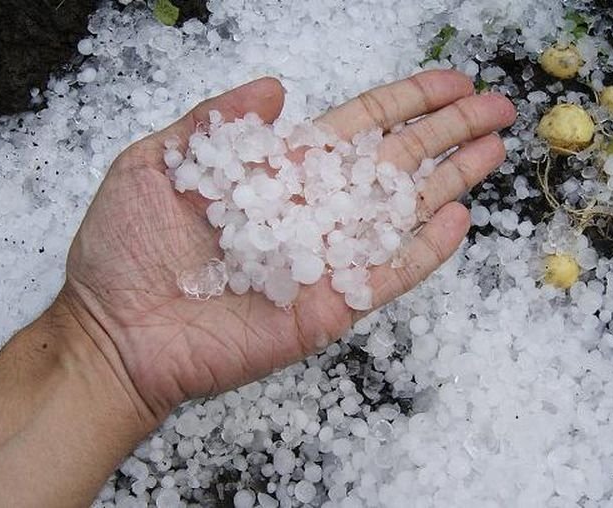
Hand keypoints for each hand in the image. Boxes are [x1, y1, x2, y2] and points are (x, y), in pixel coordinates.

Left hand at [62, 70, 515, 422]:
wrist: (113, 333)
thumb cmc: (125, 250)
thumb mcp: (156, 163)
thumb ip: (216, 122)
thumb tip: (276, 84)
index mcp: (280, 172)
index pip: (360, 127)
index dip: (407, 102)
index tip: (451, 82)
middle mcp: (312, 210)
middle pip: (396, 162)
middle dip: (448, 132)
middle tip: (499, 107)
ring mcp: (325, 259)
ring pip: (402, 212)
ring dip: (451, 180)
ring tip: (495, 150)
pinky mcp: (328, 306)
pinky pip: (387, 275)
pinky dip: (424, 250)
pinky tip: (459, 220)